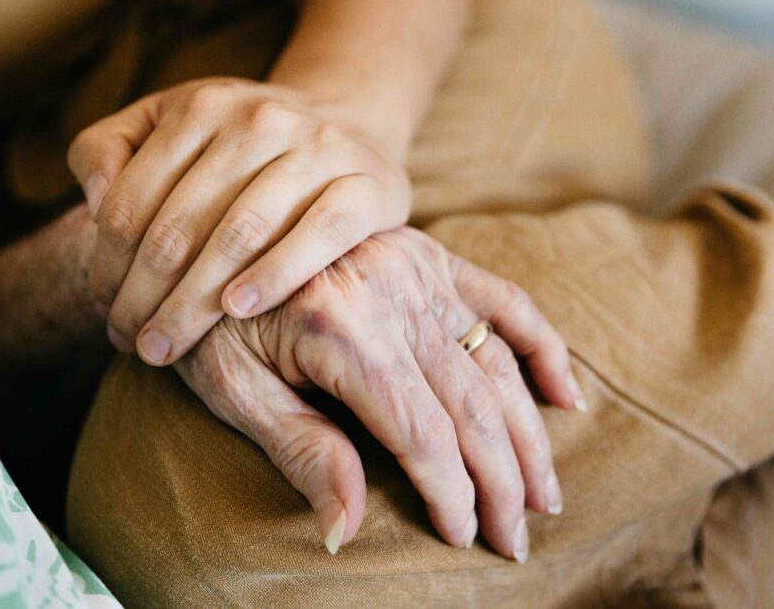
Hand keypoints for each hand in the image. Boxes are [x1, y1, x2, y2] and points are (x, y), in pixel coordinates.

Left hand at [67, 77, 411, 364]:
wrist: (349, 120)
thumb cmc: (240, 140)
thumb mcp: (166, 121)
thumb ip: (107, 148)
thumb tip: (93, 200)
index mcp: (198, 107)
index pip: (130, 203)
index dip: (106, 267)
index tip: (104, 310)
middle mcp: (258, 121)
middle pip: (180, 227)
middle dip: (144, 298)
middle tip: (131, 344)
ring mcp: (318, 150)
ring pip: (241, 234)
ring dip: (194, 303)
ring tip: (166, 346)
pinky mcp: (369, 184)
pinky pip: (319, 235)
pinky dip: (276, 274)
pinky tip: (238, 310)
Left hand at [173, 228, 586, 559]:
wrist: (208, 234)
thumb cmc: (208, 323)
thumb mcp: (231, 390)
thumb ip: (299, 452)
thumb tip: (346, 530)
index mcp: (339, 327)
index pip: (421, 432)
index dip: (450, 493)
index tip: (465, 539)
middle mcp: (389, 291)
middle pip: (470, 405)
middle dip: (500, 481)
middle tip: (516, 539)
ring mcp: (417, 267)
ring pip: (496, 362)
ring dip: (528, 434)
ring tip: (545, 495)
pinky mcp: (430, 255)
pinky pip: (506, 302)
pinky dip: (542, 348)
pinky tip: (566, 397)